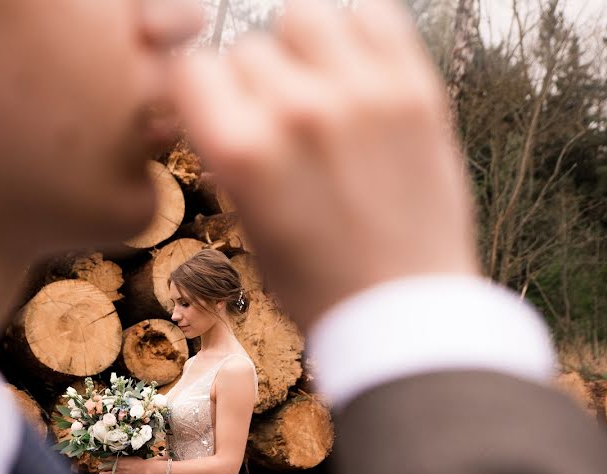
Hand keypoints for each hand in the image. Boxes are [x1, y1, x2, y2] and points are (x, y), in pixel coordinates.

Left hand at [99, 455, 166, 473]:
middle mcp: (117, 466)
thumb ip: (124, 457)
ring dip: (103, 473)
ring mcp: (119, 473)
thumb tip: (121, 456)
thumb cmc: (139, 462)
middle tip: (99, 466)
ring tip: (100, 473)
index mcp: (120, 459)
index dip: (103, 458)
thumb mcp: (130, 456)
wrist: (143, 469)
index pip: (108, 458)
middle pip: (106, 466)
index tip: (100, 458)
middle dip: (102, 466)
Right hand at [172, 0, 477, 329]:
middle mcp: (296, 111)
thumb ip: (228, 149)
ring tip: (315, 85)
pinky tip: (355, 68)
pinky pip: (374, 12)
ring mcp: (361, 94)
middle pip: (248, 47)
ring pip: (303, 14)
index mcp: (241, 152)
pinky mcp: (415, 89)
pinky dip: (357, 30)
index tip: (211, 104)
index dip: (196, 87)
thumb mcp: (246, 220)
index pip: (191, 67)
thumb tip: (222, 101)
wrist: (400, 310)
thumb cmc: (315, 281)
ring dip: (299, 46)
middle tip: (274, 119)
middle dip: (252, 82)